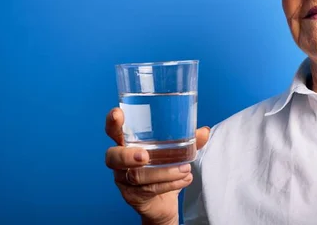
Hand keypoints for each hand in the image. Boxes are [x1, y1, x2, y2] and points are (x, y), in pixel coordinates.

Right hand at [105, 108, 210, 224]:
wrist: (163, 202)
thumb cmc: (164, 168)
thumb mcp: (176, 152)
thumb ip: (189, 141)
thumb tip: (204, 131)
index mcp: (129, 143)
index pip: (114, 131)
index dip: (112, 122)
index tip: (117, 114)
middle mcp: (121, 162)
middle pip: (113, 157)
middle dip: (127, 156)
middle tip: (145, 156)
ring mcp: (124, 180)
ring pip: (136, 176)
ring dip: (163, 172)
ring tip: (184, 168)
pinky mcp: (133, 196)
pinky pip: (148, 190)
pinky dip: (170, 184)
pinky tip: (185, 179)